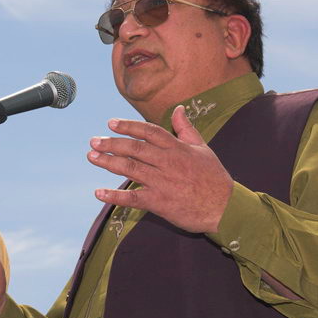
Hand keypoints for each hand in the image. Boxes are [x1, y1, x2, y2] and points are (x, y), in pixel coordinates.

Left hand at [87, 105, 232, 232]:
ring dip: (108, 162)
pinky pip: (133, 198)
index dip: (129, 126)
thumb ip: (186, 129)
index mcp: (177, 148)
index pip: (149, 132)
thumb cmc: (214, 178)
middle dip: (112, 143)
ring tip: (92, 157)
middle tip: (94, 141)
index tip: (111, 123)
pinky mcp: (160, 203)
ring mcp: (163, 182)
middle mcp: (167, 162)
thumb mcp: (203, 148)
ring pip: (130, 169)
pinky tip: (99, 193)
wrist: (225, 208)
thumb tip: (179, 109)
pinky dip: (115, 196)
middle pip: (134, 148)